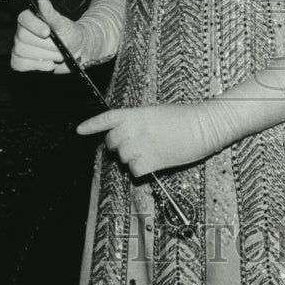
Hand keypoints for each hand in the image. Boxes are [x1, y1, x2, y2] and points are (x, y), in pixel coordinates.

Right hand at [10, 0, 83, 73]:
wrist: (76, 51)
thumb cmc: (69, 34)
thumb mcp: (64, 24)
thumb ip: (51, 14)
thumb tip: (41, 1)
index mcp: (31, 19)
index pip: (23, 18)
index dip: (34, 26)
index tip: (48, 32)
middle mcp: (22, 31)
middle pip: (23, 37)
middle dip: (44, 45)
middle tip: (59, 48)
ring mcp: (20, 47)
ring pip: (21, 51)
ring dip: (44, 56)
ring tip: (58, 56)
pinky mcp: (21, 61)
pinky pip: (18, 64)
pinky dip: (36, 66)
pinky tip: (49, 64)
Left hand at [76, 103, 218, 177]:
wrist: (205, 125)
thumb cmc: (186, 118)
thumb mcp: (158, 113)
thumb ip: (140, 122)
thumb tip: (128, 135)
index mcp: (138, 113)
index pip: (109, 118)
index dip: (92, 124)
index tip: (79, 130)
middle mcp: (136, 128)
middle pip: (113, 142)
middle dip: (118, 146)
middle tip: (132, 146)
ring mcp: (143, 144)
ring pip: (123, 159)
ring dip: (132, 159)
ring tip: (150, 152)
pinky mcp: (152, 160)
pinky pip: (135, 171)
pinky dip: (141, 170)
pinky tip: (153, 163)